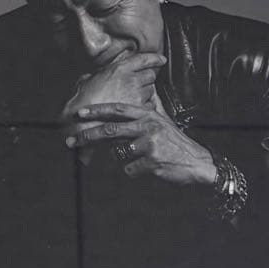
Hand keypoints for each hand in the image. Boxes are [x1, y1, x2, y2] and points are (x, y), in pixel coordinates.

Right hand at [59, 52, 164, 164]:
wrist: (84, 121)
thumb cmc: (83, 101)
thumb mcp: (87, 79)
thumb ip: (100, 74)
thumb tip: (99, 75)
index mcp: (119, 69)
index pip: (144, 59)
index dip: (155, 59)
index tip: (161, 59)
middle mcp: (131, 80)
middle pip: (151, 75)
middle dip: (147, 79)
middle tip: (140, 84)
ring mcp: (137, 95)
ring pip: (152, 91)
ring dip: (146, 94)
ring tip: (135, 99)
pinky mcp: (139, 110)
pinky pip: (150, 106)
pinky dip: (146, 108)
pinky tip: (137, 110)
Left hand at [63, 102, 216, 185]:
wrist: (198, 162)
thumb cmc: (175, 143)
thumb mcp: (162, 121)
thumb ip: (147, 110)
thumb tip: (137, 96)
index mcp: (148, 115)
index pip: (117, 110)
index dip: (97, 111)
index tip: (79, 113)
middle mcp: (148, 126)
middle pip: (110, 131)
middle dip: (87, 136)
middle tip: (70, 141)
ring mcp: (150, 143)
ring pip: (119, 153)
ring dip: (125, 159)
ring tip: (144, 158)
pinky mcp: (152, 161)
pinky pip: (129, 169)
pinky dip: (135, 171)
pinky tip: (150, 168)